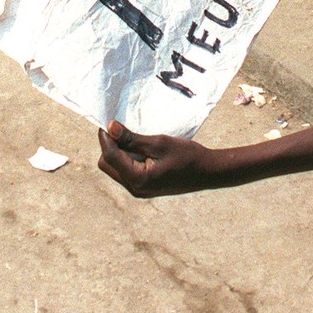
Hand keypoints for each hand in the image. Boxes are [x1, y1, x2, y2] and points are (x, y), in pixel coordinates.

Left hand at [96, 121, 214, 197]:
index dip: (106, 138)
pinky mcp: (144, 187)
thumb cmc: (186, 155)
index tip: (107, 122)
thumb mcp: (158, 143)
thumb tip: (110, 128)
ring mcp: (139, 190)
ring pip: (115, 168)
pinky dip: (127, 158)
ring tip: (131, 137)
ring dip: (118, 152)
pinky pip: (126, 172)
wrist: (207, 172)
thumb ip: (132, 138)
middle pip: (108, 164)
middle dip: (110, 146)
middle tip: (120, 129)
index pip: (110, 156)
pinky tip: (138, 147)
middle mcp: (134, 188)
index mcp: (137, 179)